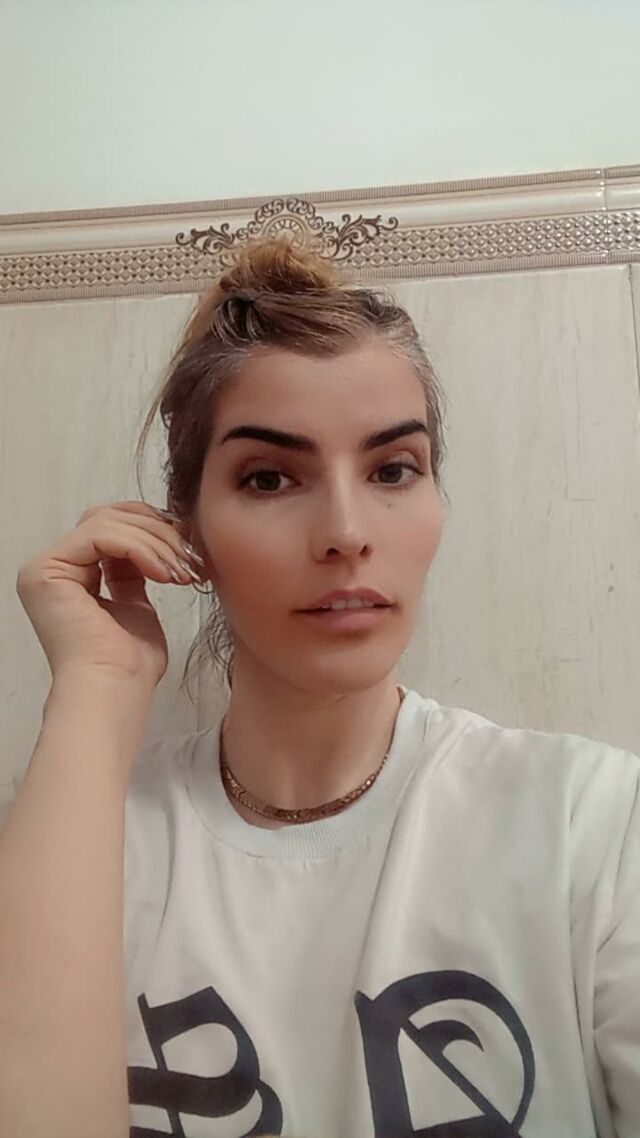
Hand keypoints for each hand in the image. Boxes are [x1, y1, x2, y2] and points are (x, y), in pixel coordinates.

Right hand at [15, 500, 204, 689]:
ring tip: (181, 571)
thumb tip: (163, 541)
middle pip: (108, 516)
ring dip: (155, 542)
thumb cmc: (130, 664)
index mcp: (73, 575)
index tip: (189, 550)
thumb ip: (139, 572)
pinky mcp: (47, 571)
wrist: (116, 689)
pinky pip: (100, 535)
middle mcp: (54, 569)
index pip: (113, 526)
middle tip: (189, 556)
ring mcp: (46, 569)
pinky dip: (140, 548)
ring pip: (107, 522)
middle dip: (156, 530)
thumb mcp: (139, 606)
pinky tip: (163, 573)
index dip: (155, 528)